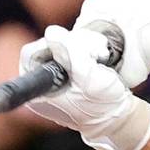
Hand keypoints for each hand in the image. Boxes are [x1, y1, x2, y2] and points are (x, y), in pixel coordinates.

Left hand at [20, 26, 149, 149]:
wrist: (117, 117)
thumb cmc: (103, 105)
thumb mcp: (88, 79)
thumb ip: (71, 54)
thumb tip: (52, 32)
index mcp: (39, 91)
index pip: (32, 54)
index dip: (54, 45)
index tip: (75, 52)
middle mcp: (42, 83)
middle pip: (48, 45)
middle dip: (75, 44)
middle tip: (96, 54)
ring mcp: (55, 76)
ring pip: (62, 43)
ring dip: (86, 45)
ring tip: (101, 57)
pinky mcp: (68, 70)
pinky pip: (72, 48)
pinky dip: (88, 48)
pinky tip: (100, 58)